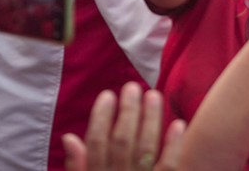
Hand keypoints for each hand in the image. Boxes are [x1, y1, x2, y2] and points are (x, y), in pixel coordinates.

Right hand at [62, 84, 184, 170]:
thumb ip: (78, 167)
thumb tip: (70, 137)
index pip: (96, 144)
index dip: (100, 118)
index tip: (108, 94)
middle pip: (121, 141)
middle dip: (127, 112)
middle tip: (133, 87)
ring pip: (145, 149)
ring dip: (150, 120)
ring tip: (154, 95)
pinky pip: (168, 168)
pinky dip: (173, 146)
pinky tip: (178, 124)